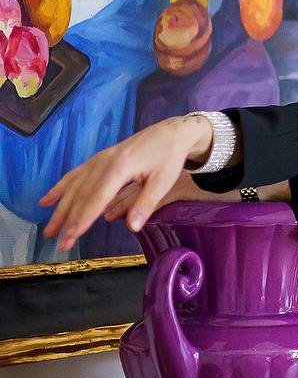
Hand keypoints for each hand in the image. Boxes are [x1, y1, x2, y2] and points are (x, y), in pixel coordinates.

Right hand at [38, 116, 212, 252]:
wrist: (170, 133)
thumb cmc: (168, 157)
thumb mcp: (164, 181)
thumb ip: (146, 204)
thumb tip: (132, 227)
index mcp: (119, 167)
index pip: (97, 198)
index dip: (83, 219)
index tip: (71, 236)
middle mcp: (103, 162)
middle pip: (81, 195)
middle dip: (68, 221)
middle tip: (60, 243)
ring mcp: (98, 159)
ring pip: (73, 186)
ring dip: (60, 209)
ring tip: (49, 229)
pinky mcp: (98, 159)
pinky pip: (75, 175)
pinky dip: (60, 188)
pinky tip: (47, 201)